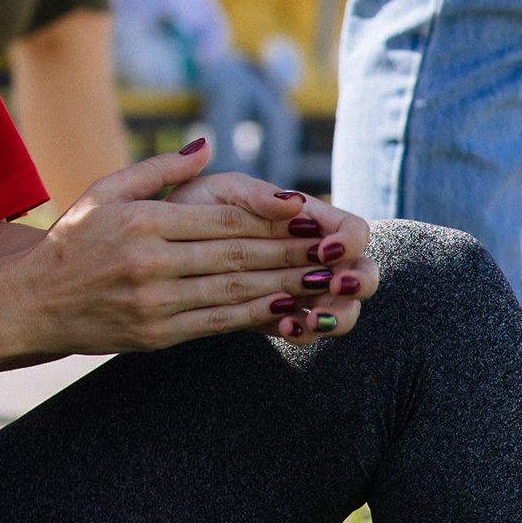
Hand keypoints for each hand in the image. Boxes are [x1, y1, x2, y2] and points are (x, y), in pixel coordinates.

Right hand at [0, 143, 332, 356]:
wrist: (31, 303)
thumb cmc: (71, 241)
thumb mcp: (105, 191)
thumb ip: (157, 170)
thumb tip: (204, 146)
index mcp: (141, 221)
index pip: (221, 217)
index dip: (271, 217)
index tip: (311, 214)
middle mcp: (149, 261)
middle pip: (236, 254)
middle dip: (292, 251)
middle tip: (336, 247)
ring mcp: (154, 301)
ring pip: (234, 290)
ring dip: (286, 285)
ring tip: (326, 277)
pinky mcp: (156, 334)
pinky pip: (217, 322)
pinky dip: (256, 316)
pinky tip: (289, 309)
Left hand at [165, 162, 374, 343]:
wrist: (158, 245)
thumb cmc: (194, 206)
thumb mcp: (219, 191)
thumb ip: (254, 195)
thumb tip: (294, 201)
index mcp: (308, 218)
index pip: (353, 230)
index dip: (348, 241)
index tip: (326, 249)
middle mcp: (313, 256)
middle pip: (362, 273)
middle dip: (357, 283)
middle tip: (335, 286)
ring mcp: (300, 289)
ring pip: (342, 309)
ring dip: (335, 315)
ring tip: (313, 318)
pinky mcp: (279, 316)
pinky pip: (306, 330)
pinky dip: (303, 331)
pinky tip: (286, 327)